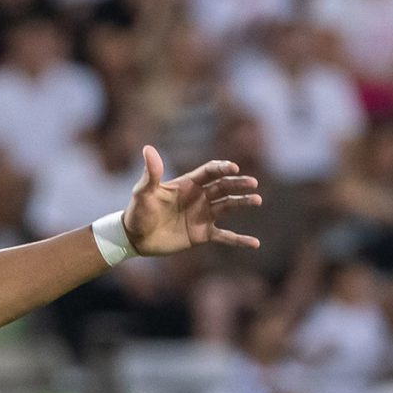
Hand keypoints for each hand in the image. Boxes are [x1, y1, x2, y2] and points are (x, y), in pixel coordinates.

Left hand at [121, 146, 261, 255]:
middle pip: (224, 187)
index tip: (233, 168)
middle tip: (252, 183)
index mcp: (188, 184)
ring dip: (243, 203)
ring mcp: (203, 215)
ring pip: (229, 206)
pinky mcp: (203, 234)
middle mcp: (200, 197)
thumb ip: (150, 173)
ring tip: (257, 200)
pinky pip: (225, 236)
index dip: (222, 168)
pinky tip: (255, 243)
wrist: (135, 238)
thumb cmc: (138, 212)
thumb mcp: (143, 192)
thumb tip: (148, 148)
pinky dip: (239, 240)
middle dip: (238, 184)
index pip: (210, 172)